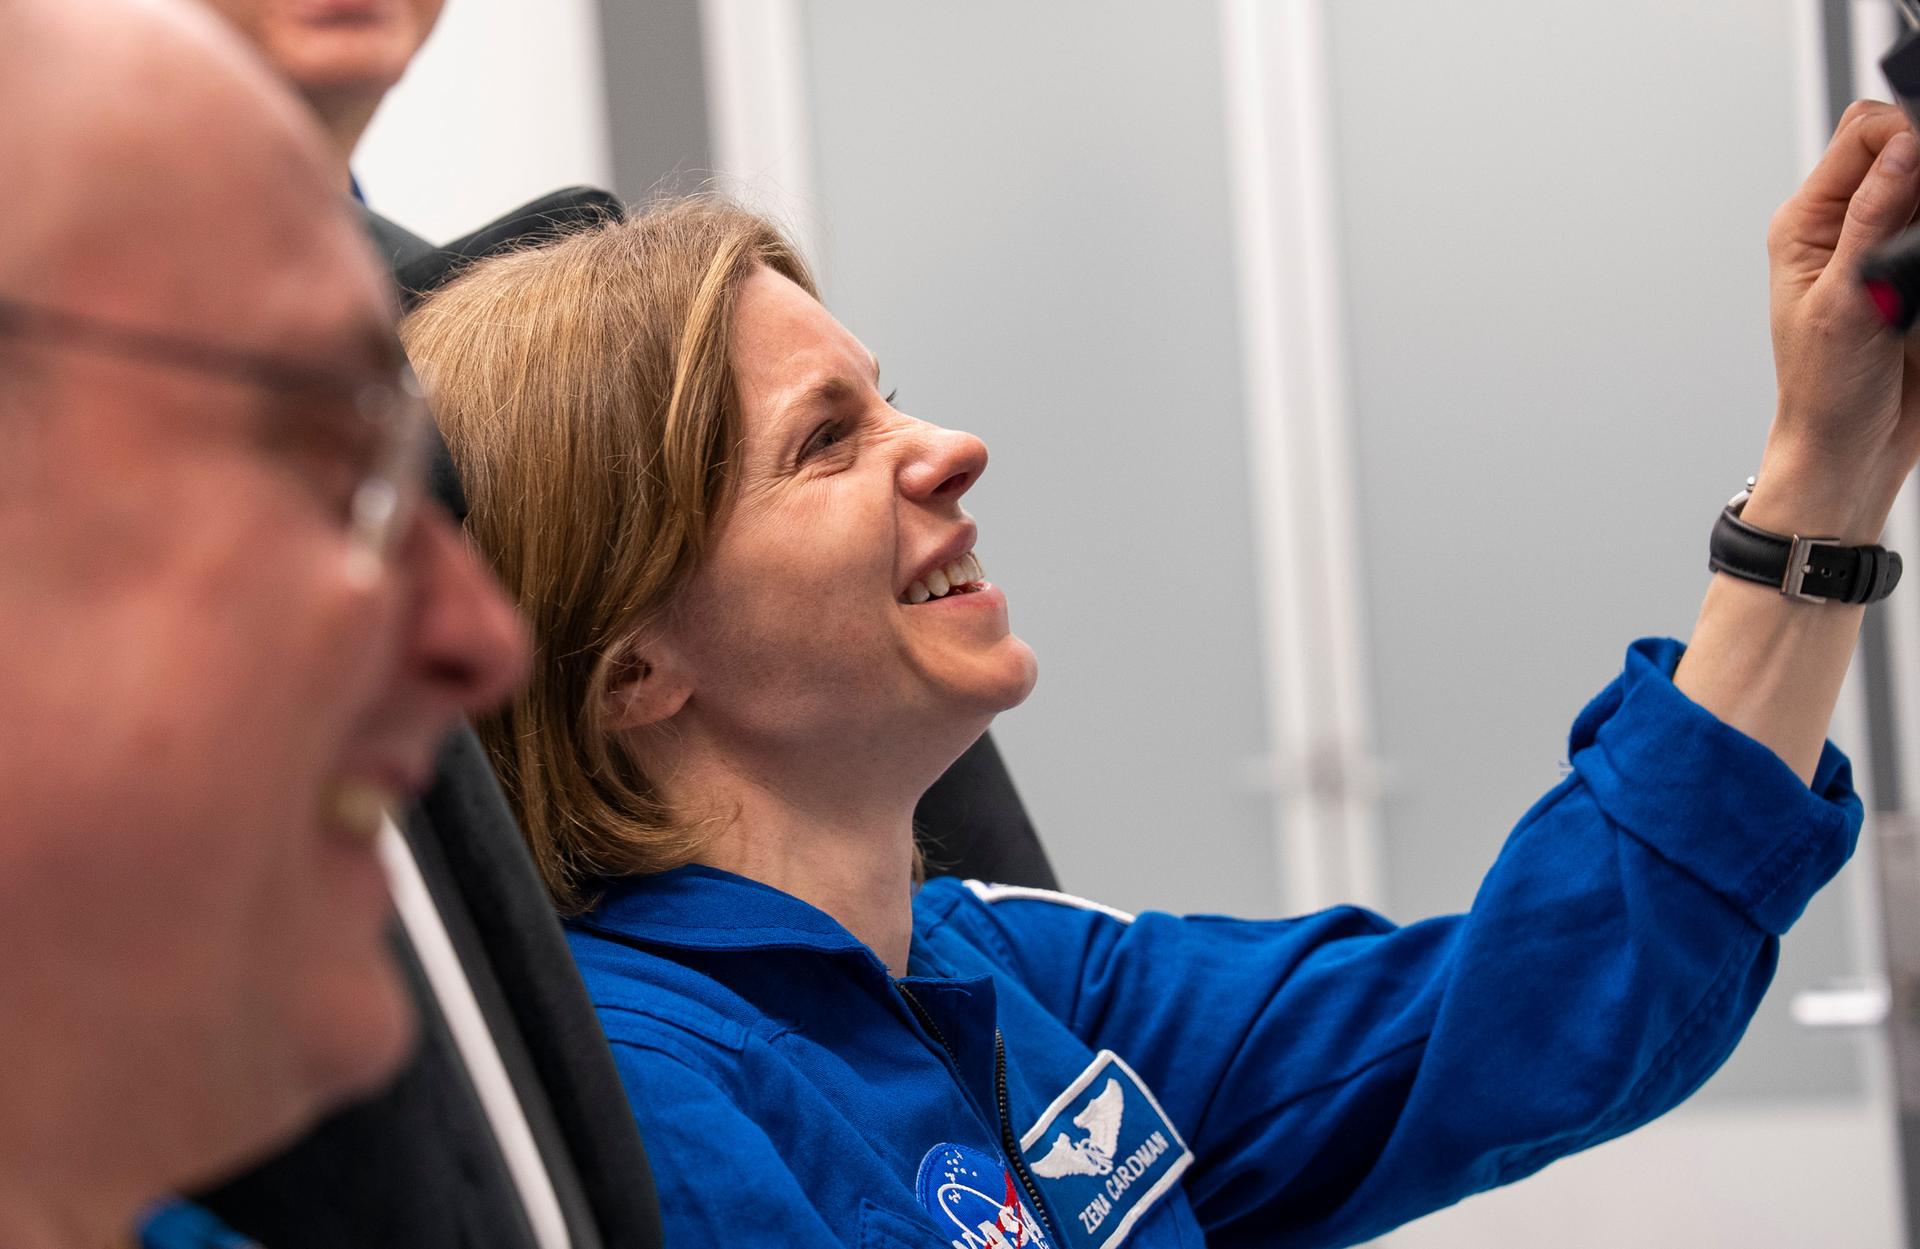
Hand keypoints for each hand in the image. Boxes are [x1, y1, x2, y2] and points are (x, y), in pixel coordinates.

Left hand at [1759, 100, 1919, 541]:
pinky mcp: (1919, 274)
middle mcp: (1847, 226)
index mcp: (1808, 224)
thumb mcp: (1845, 303)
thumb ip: (1872, 222)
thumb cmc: (1824, 390)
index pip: (1863, 134)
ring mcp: (1887, 248)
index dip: (1905, 136)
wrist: (1850, 448)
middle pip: (1907, 149)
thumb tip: (1902, 150)